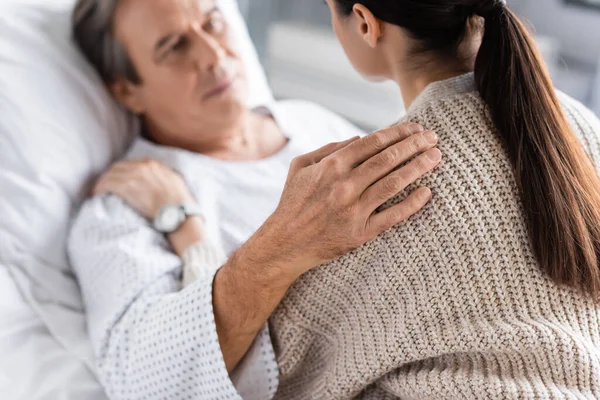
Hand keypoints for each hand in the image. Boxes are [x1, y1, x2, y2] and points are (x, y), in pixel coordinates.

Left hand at [93, 159, 194, 220]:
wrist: (178, 214)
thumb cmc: (180, 204)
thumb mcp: (175, 183)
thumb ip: (163, 177)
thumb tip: (156, 180)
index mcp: (154, 165)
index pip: (131, 164)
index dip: (122, 172)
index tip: (118, 180)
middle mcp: (143, 166)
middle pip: (118, 167)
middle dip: (110, 176)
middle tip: (104, 186)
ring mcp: (134, 176)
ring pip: (110, 174)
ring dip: (103, 183)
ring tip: (98, 191)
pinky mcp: (127, 187)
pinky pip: (107, 184)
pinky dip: (100, 188)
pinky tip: (96, 194)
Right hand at [240, 123, 440, 280]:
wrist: (286, 243)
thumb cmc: (292, 202)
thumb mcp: (301, 167)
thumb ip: (328, 149)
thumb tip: (359, 138)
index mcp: (332, 166)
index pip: (373, 143)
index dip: (398, 132)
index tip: (415, 127)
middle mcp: (345, 185)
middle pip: (388, 159)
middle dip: (414, 145)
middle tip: (433, 137)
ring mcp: (354, 209)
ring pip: (394, 182)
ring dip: (418, 167)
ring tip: (436, 157)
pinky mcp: (361, 232)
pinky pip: (392, 216)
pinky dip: (412, 203)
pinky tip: (427, 192)